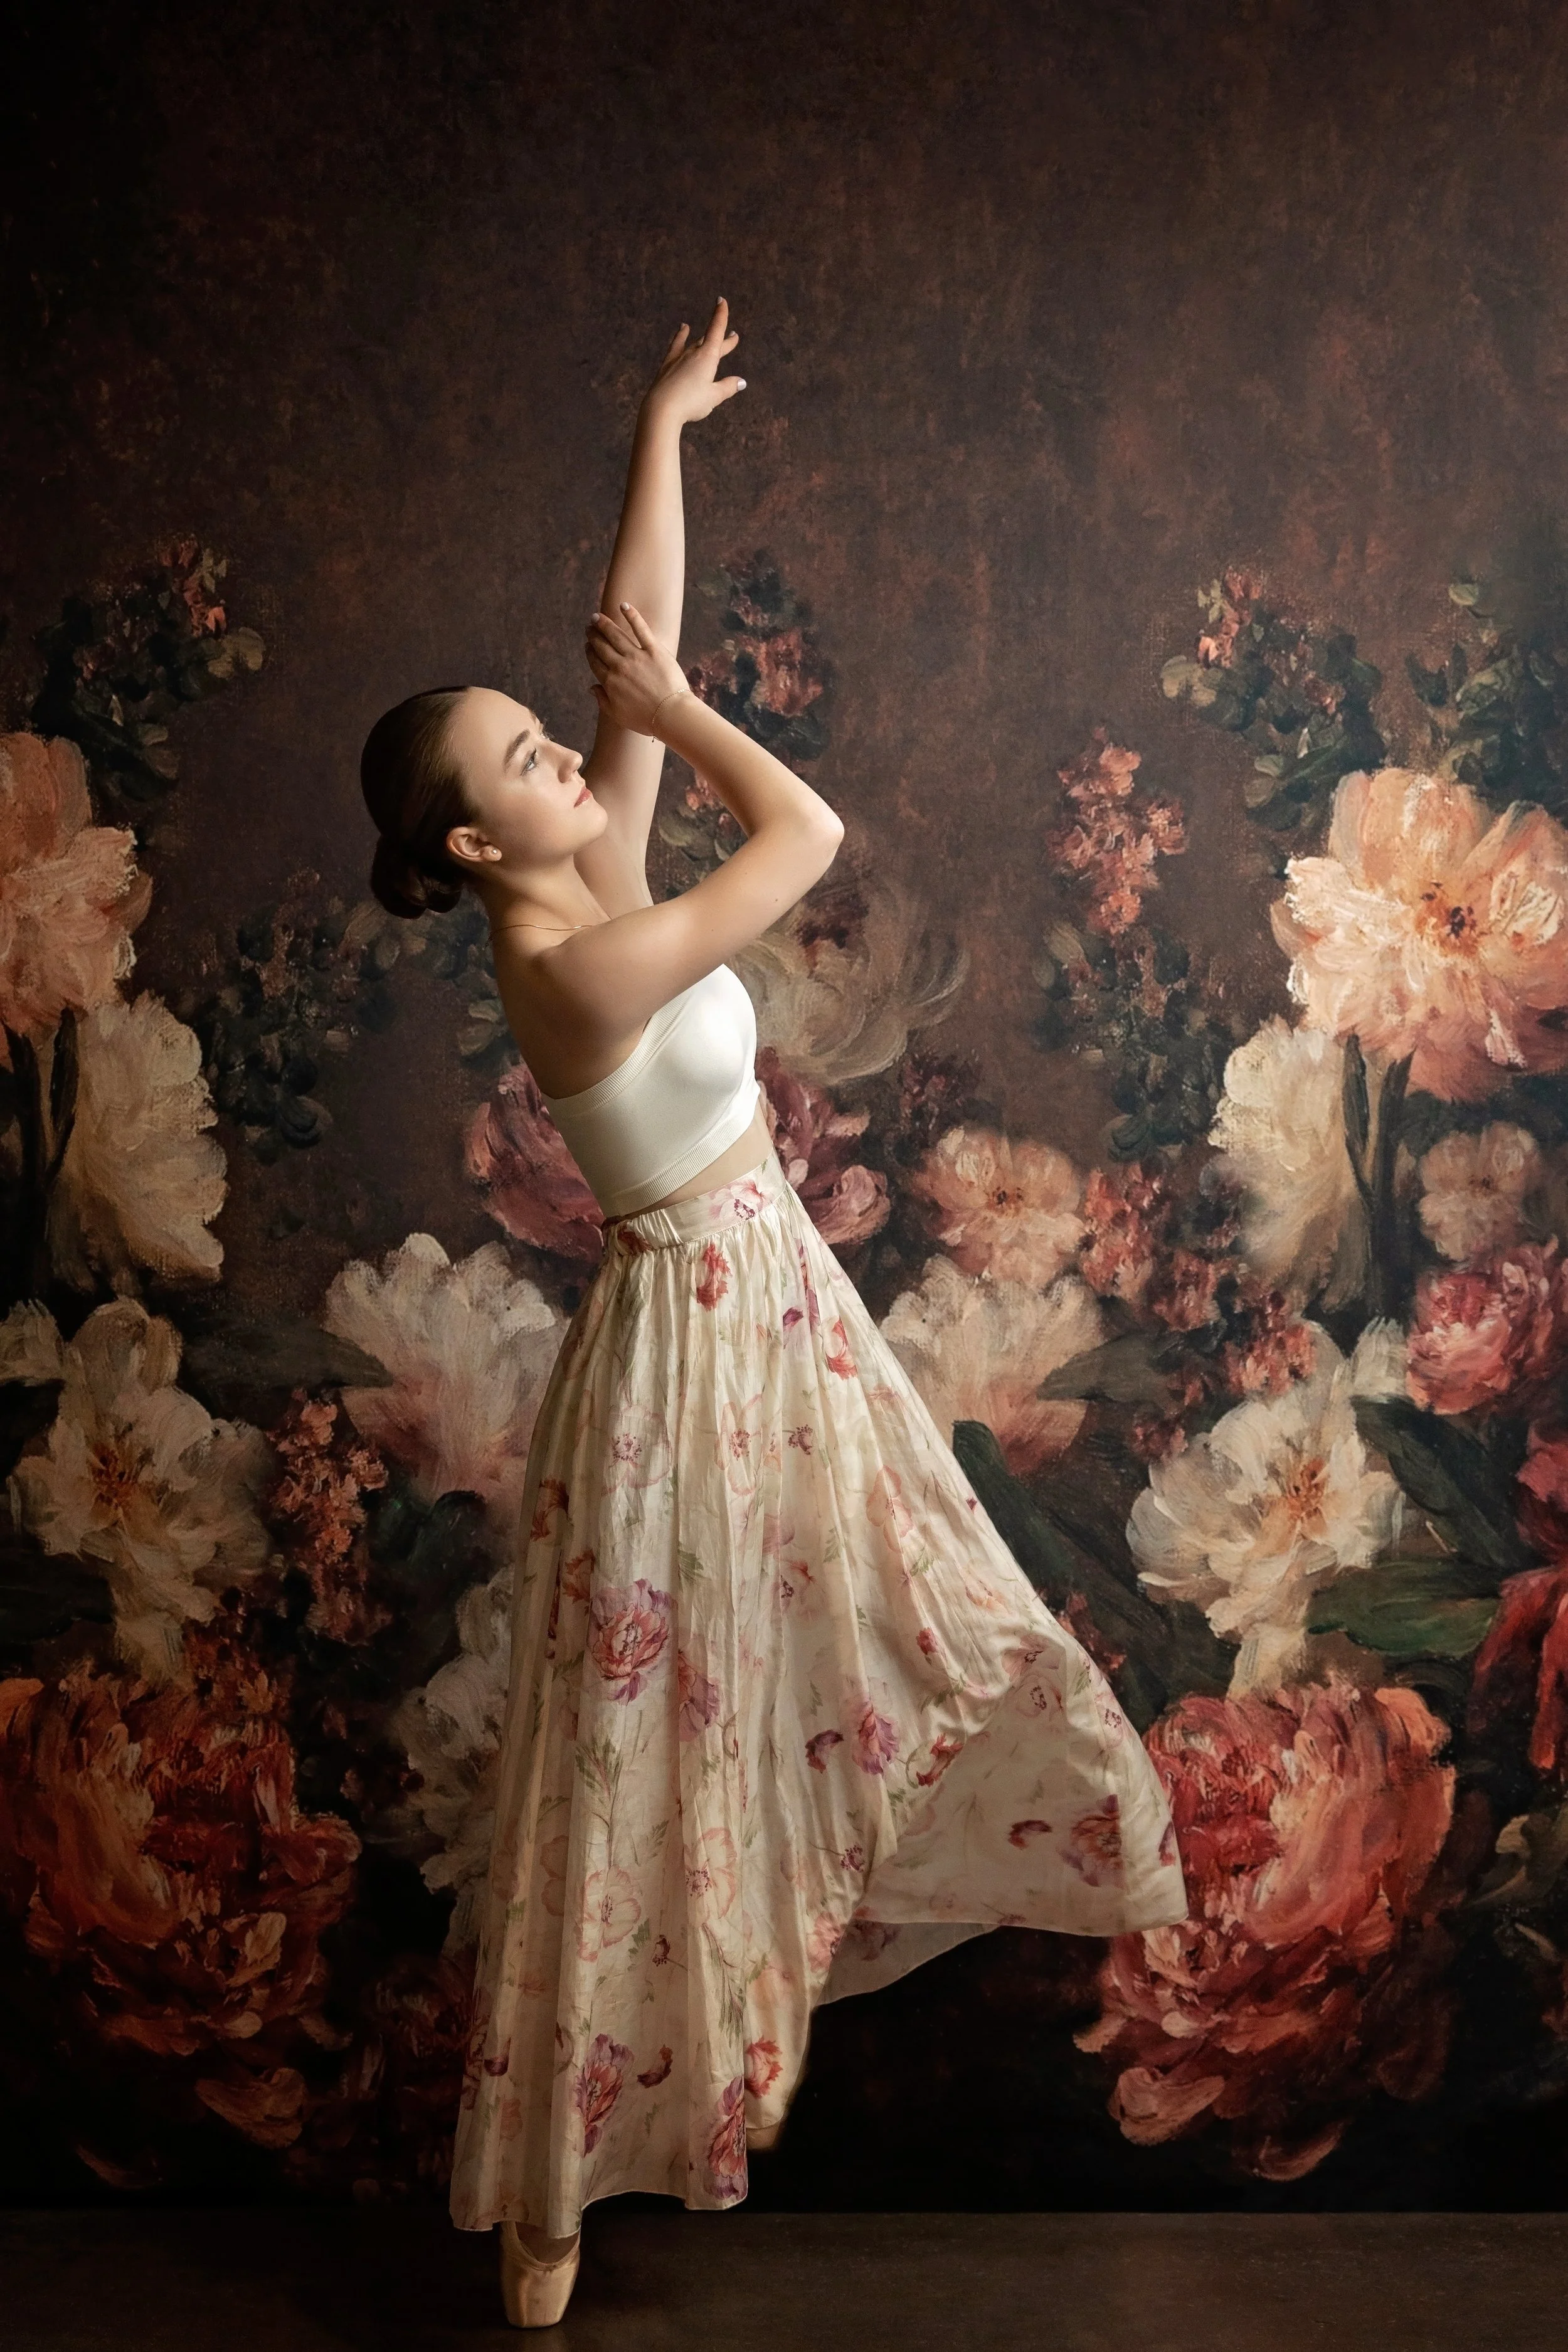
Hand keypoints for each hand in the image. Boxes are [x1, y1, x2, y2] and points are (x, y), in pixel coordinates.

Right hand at [585, 601, 693, 734]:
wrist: (670, 715)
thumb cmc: (646, 719)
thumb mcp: (618, 715)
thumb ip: (602, 700)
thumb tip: (591, 687)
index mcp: (610, 682)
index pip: (595, 662)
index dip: (590, 652)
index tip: (587, 645)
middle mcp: (620, 666)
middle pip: (602, 647)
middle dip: (593, 635)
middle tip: (589, 627)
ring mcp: (636, 656)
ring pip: (616, 635)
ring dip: (604, 624)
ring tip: (597, 617)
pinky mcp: (654, 650)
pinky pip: (641, 629)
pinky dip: (631, 615)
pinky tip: (623, 605)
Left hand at [640, 297, 746, 428]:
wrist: (661, 409)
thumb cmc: (691, 402)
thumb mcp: (713, 396)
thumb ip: (727, 387)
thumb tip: (741, 382)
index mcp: (707, 356)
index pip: (716, 330)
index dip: (720, 315)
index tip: (721, 301)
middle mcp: (693, 353)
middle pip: (710, 342)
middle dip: (723, 340)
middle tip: (733, 336)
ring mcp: (678, 358)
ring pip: (693, 344)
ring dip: (700, 339)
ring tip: (697, 331)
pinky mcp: (667, 366)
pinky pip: (676, 347)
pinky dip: (680, 338)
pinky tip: (681, 332)